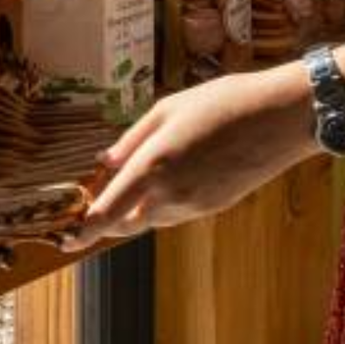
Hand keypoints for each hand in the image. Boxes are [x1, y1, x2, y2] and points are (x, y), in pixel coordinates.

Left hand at [60, 63, 317, 249]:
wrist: (281, 119)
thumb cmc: (221, 103)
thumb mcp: (167, 109)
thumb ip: (131, 140)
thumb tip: (104, 163)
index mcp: (154, 168)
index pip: (108, 212)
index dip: (83, 230)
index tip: (63, 239)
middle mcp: (172, 195)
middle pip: (126, 222)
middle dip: (108, 215)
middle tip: (96, 193)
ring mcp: (196, 206)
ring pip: (151, 218)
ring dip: (137, 206)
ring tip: (138, 171)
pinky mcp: (214, 208)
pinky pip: (175, 212)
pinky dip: (162, 201)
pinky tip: (172, 171)